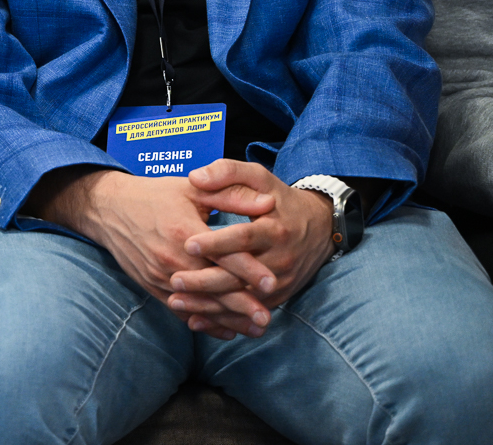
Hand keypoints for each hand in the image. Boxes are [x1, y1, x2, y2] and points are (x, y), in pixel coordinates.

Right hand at [29, 167, 273, 339]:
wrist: (108, 208)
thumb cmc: (154, 195)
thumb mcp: (193, 187)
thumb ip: (231, 196)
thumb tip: (268, 203)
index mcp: (184, 230)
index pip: (222, 254)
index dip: (247, 269)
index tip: (271, 282)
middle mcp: (171, 257)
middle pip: (213, 286)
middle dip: (241, 305)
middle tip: (267, 319)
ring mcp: (160, 275)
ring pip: (199, 303)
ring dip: (227, 319)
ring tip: (255, 330)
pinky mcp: (152, 286)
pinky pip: (181, 309)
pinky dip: (205, 322)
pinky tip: (226, 331)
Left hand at [171, 161, 335, 317]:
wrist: (318, 227)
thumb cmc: (279, 199)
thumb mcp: (258, 178)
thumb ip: (227, 172)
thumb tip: (197, 176)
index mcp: (274, 228)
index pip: (243, 237)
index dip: (216, 242)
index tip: (187, 244)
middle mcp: (280, 259)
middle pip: (241, 275)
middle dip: (206, 280)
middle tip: (173, 280)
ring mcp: (280, 282)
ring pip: (242, 299)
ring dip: (209, 305)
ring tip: (175, 302)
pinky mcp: (278, 297)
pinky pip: (248, 311)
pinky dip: (222, 318)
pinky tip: (195, 319)